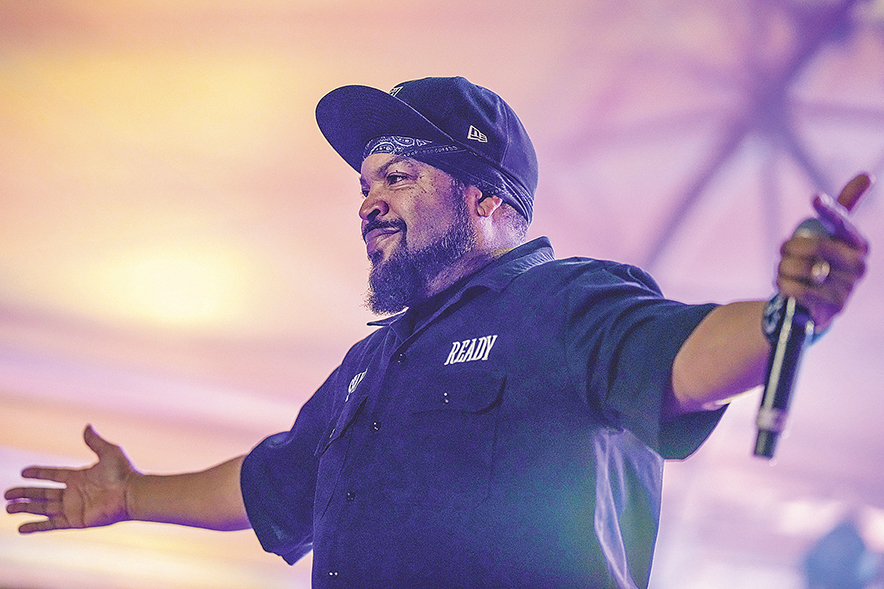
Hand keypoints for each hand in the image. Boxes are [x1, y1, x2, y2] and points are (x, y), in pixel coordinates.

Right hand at [4, 425, 136, 532]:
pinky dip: (36, 526)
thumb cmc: (124, 473)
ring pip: (43, 508)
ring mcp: (73, 507)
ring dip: (25, 508)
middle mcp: (73, 492)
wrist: (131, 493)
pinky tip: (21, 528)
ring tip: (8, 508)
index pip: (53, 475)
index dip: (38, 473)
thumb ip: (95, 441)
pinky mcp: (75, 520)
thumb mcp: (109, 452)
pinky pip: (52, 524)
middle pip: (43, 493)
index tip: (23, 472)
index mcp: (79, 477)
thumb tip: (87, 426)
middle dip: (25, 493)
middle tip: (7, 494)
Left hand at [776, 173, 870, 331]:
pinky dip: (783, 284)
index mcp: (858, 244)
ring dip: (782, 267)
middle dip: (789, 247)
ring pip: (801, 268)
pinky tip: (783, 284)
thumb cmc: (822, 260)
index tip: (815, 198)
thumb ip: (844, 205)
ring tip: (783, 269)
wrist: (814, 303)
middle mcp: (858, 265)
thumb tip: (867, 175)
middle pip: (814, 247)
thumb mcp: (831, 234)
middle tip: (783, 250)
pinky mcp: (832, 307)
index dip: (829, 211)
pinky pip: (797, 290)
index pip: (842, 223)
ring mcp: (848, 287)